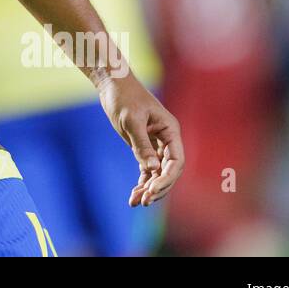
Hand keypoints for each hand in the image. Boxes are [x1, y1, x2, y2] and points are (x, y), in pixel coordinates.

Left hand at [96, 73, 183, 207]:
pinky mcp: (143, 147)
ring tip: (136, 202)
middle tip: (144, 201)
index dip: (167, 179)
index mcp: (171, 131)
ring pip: (157, 173)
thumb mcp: (131, 120)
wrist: (112, 85)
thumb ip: (142, 144)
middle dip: (158, 187)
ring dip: (148, 188)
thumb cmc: (124, 97)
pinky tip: (133, 196)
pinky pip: (146, 169)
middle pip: (169, 171)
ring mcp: (156, 144)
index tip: (152, 189)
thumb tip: (153, 169)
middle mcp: (167, 140)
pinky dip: (141, 182)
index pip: (176, 162)